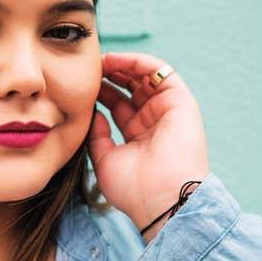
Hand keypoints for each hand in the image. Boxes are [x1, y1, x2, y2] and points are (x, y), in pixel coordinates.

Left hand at [86, 52, 209, 241]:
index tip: (80, 84)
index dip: (100, 91)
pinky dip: (138, 61)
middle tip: (88, 67)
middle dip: (110, 74)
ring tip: (99, 60)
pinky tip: (116, 60)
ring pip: (145, 76)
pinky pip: (161, 72)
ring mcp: (168, 110)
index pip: (118, 105)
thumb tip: (93, 112)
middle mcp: (154, 121)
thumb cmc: (134, 189)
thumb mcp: (105, 160)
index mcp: (138, 136)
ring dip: (122, 64)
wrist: (161, 200)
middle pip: (131, 87)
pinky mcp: (181, 102)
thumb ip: (97, 135)